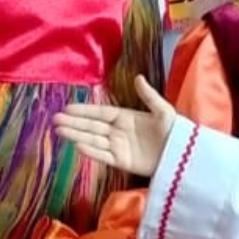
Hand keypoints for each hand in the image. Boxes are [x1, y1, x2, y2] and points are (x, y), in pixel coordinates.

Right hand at [53, 75, 174, 176]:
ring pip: (93, 140)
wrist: (183, 155)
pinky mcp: (121, 161)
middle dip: (74, 122)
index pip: (101, 113)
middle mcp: (119, 131)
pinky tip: (78, 145)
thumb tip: (138, 77)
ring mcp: (118, 146)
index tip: (67, 108)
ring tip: (60, 130)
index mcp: (126, 117)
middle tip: (56, 119)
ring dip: (77, 135)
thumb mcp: (164, 110)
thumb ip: (149, 95)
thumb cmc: (175, 130)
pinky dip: (91, 151)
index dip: (85, 110)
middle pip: (93, 126)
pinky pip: (103, 156)